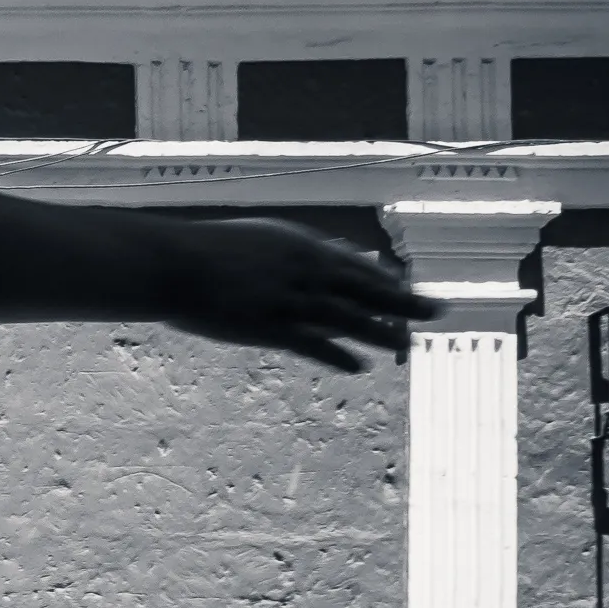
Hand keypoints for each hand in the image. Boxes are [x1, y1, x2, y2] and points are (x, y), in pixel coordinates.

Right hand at [157, 217, 432, 371]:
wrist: (170, 264)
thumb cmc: (202, 252)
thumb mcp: (254, 241)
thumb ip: (285, 251)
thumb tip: (307, 257)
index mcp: (300, 245)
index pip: (355, 264)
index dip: (384, 279)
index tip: (405, 289)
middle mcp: (304, 270)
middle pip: (366, 288)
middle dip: (405, 301)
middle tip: (438, 311)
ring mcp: (289, 299)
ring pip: (348, 317)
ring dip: (381, 332)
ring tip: (405, 345)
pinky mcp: (270, 325)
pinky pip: (313, 344)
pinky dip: (338, 355)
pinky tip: (358, 366)